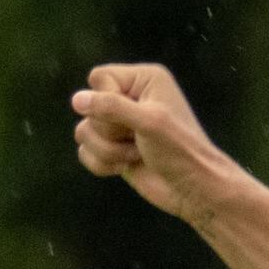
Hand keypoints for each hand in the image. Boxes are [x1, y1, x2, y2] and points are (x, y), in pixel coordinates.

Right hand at [72, 63, 238, 221]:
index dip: (107, 100)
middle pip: (89, 107)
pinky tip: (125, 168)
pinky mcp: (113, 150)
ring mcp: (120, 126)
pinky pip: (85, 152)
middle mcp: (130, 98)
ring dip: (107, 150)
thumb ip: (111, 107)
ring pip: (84, 131)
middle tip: (138, 141)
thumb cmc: (180, 151)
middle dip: (110, 131)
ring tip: (135, 155)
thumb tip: (76, 100)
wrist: (192, 191)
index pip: (99, 78)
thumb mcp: (148, 122)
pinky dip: (101, 164)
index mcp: (143, 80)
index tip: (131, 117)